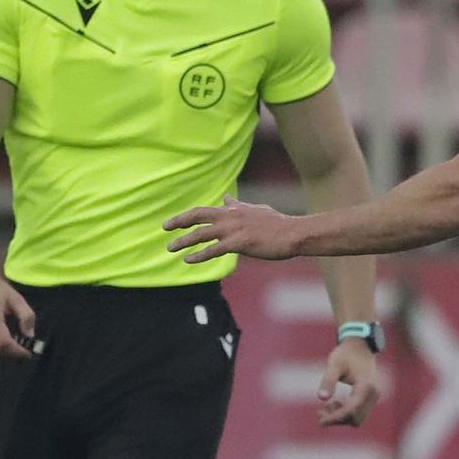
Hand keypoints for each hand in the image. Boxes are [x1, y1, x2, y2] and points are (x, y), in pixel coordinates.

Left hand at [164, 196, 303, 262]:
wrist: (293, 233)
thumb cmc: (278, 224)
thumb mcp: (256, 210)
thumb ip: (239, 206)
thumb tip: (226, 199)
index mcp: (233, 210)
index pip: (204, 211)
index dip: (187, 216)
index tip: (174, 222)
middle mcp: (230, 217)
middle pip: (197, 216)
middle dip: (179, 222)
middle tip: (164, 227)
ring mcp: (234, 230)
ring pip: (201, 234)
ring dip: (183, 241)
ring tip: (170, 247)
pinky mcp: (239, 243)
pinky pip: (214, 250)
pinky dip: (199, 254)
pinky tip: (188, 259)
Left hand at [316, 339, 380, 427]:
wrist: (360, 346)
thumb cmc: (345, 354)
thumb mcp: (334, 365)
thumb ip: (328, 381)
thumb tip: (321, 398)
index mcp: (366, 386)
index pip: (351, 410)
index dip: (335, 418)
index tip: (320, 421)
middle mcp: (373, 394)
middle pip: (355, 417)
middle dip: (337, 418)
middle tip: (319, 413)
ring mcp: (374, 396)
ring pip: (358, 417)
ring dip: (341, 416)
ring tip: (325, 408)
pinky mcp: (371, 397)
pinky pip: (359, 412)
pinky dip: (346, 412)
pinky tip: (334, 404)